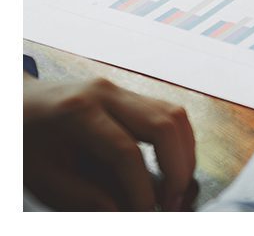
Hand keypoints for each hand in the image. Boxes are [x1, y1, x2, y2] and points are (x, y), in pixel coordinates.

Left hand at [24, 76, 195, 210]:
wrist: (17, 104)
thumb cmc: (24, 142)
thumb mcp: (43, 178)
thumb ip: (84, 199)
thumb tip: (126, 215)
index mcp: (78, 112)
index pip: (125, 151)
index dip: (141, 189)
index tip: (146, 215)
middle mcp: (106, 93)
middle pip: (162, 124)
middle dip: (177, 168)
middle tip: (173, 203)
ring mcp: (121, 89)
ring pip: (173, 114)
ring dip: (184, 153)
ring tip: (177, 187)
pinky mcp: (130, 94)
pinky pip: (168, 112)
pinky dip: (178, 141)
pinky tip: (172, 167)